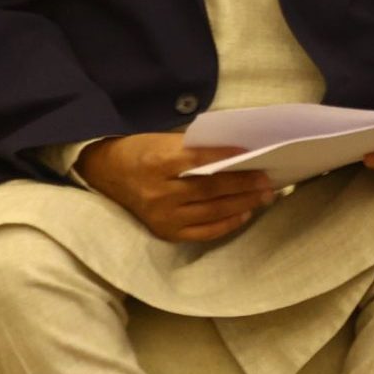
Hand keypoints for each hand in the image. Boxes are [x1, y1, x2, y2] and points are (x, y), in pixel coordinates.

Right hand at [77, 133, 274, 243]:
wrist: (105, 174)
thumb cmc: (141, 152)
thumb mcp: (163, 141)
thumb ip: (195, 149)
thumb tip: (237, 154)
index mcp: (157, 163)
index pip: (199, 160)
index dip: (227, 157)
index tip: (252, 155)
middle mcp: (159, 192)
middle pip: (210, 189)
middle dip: (244, 185)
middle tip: (268, 181)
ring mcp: (162, 216)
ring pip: (211, 211)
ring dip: (242, 204)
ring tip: (263, 197)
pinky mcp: (165, 232)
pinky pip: (203, 232)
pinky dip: (226, 224)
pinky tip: (243, 214)